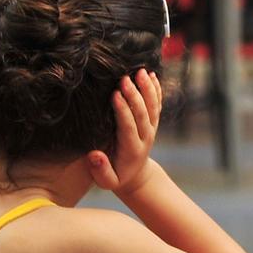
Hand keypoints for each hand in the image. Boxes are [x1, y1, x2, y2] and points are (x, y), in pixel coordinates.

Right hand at [86, 70, 161, 198]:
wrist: (136, 177)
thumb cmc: (117, 177)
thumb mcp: (107, 182)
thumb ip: (101, 171)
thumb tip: (94, 155)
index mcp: (132, 149)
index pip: (129, 126)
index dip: (123, 110)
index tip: (115, 94)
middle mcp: (145, 137)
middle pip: (142, 114)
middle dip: (134, 95)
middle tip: (125, 78)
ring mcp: (151, 128)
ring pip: (152, 106)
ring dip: (147, 88)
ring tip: (141, 71)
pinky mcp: (153, 123)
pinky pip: (157, 104)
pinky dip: (156, 89)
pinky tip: (152, 75)